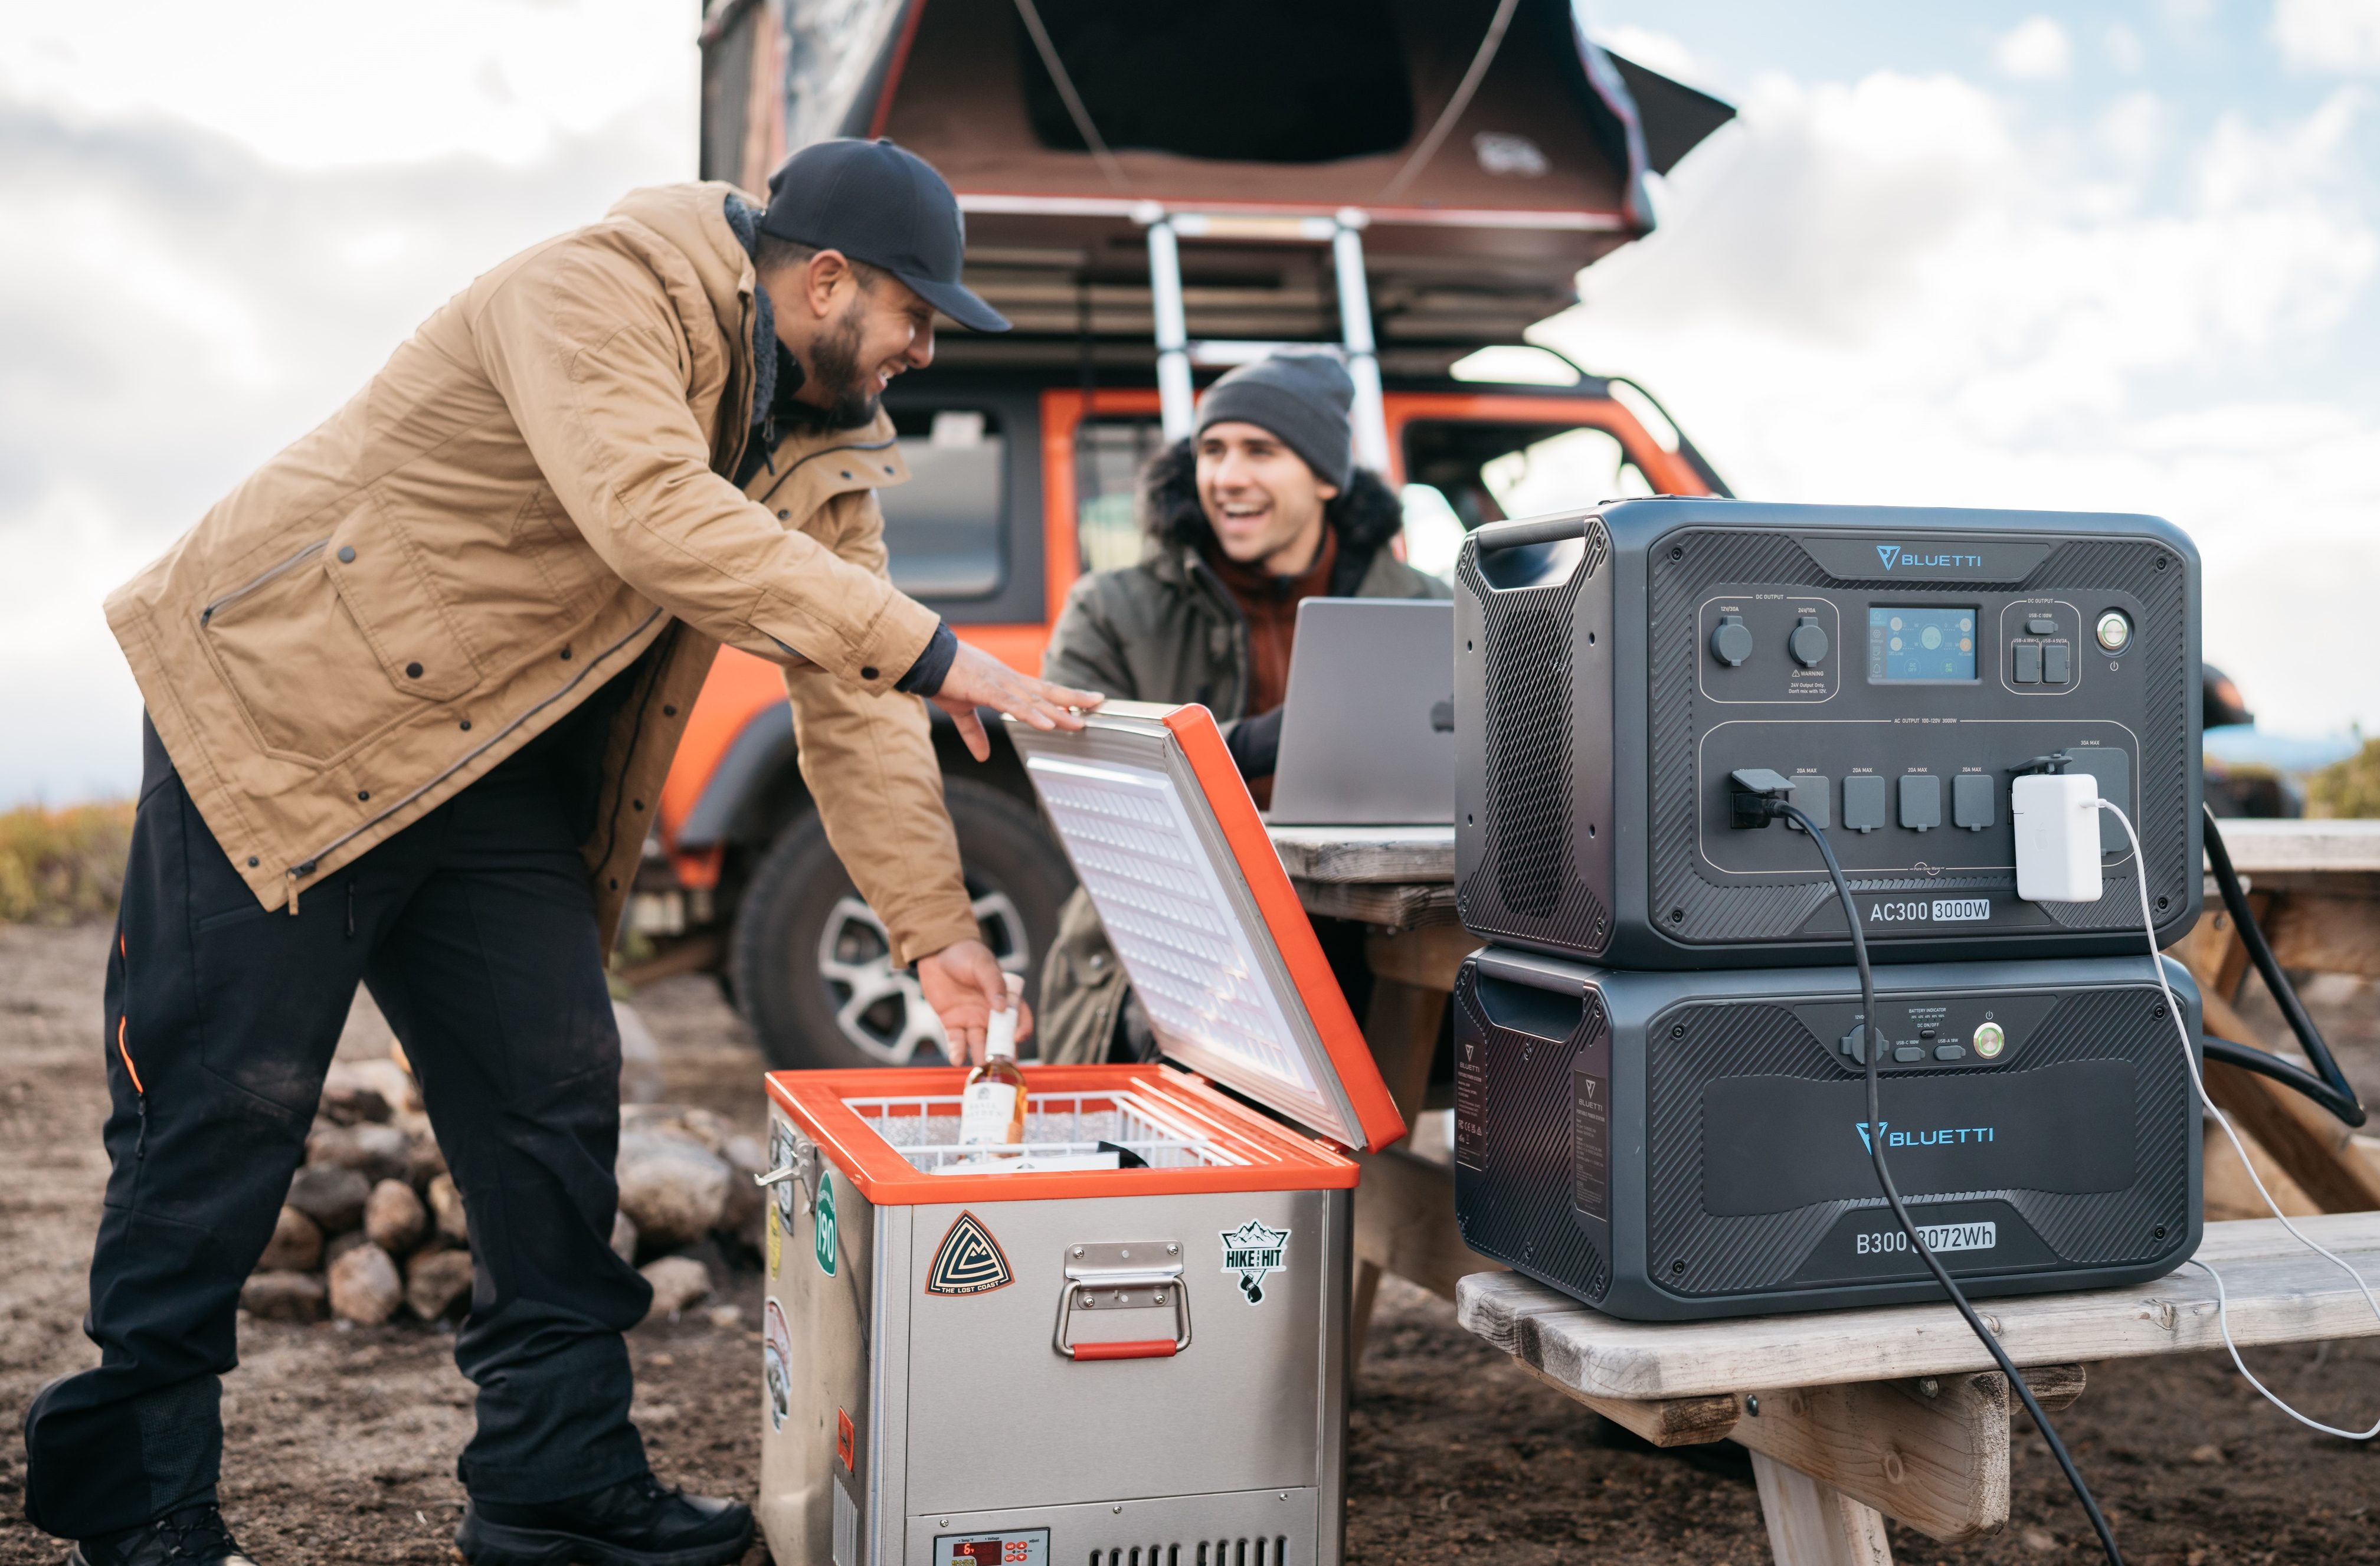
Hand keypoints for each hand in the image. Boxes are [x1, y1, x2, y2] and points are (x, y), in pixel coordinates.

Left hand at [916, 938, 1030, 1065]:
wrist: (936, 951)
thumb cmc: (965, 954)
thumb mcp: (982, 965)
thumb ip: (993, 984)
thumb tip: (1001, 1007)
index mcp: (1004, 998)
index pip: (1019, 1018)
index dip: (1021, 1029)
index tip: (1017, 1038)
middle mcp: (990, 1013)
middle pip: (1000, 1036)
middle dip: (1002, 1051)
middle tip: (1002, 1064)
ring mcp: (971, 1019)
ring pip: (979, 1043)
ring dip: (980, 1055)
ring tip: (980, 1065)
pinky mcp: (952, 1023)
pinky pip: (956, 1041)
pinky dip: (957, 1051)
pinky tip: (956, 1059)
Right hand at [929, 641, 1101, 760]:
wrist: (924, 658)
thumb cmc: (942, 678)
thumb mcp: (961, 710)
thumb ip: (974, 733)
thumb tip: (983, 756)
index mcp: (1006, 683)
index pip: (1041, 691)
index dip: (1064, 698)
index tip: (1085, 703)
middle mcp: (1008, 680)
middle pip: (1047, 692)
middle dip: (1074, 699)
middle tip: (1099, 703)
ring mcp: (999, 683)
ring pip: (1036, 700)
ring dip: (1059, 711)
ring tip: (1081, 721)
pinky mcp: (985, 689)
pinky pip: (1013, 705)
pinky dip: (1032, 714)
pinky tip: (1048, 723)